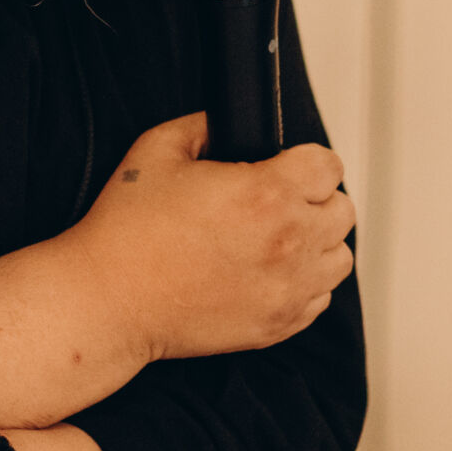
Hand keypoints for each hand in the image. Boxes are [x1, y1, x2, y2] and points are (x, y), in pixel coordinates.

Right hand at [72, 112, 353, 361]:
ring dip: (317, 243)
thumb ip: (202, 126)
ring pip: (339, 257)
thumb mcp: (157, 150)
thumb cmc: (126, 232)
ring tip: (279, 239)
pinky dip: (304, 284)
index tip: (290, 166)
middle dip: (314, 199)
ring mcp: (287, 289)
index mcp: (266, 194)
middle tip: (279, 201)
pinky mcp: (277, 324)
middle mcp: (288, 243)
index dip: (307, 159)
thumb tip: (225, 126)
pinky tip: (269, 272)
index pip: (328, 165)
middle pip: (341, 211)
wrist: (110, 301)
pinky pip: (319, 298)